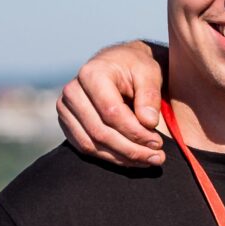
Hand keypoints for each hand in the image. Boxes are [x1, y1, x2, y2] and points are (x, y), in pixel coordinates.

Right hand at [56, 40, 167, 166]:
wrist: (116, 65)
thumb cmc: (134, 67)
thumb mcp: (149, 72)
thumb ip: (150, 95)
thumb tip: (148, 122)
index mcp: (91, 74)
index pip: (112, 112)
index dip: (135, 132)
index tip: (158, 143)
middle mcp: (73, 92)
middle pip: (100, 132)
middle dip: (131, 149)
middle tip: (158, 157)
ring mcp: (66, 109)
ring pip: (92, 144)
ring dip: (122, 158)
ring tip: (149, 160)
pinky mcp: (67, 124)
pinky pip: (86, 147)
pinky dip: (111, 157)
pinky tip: (132, 159)